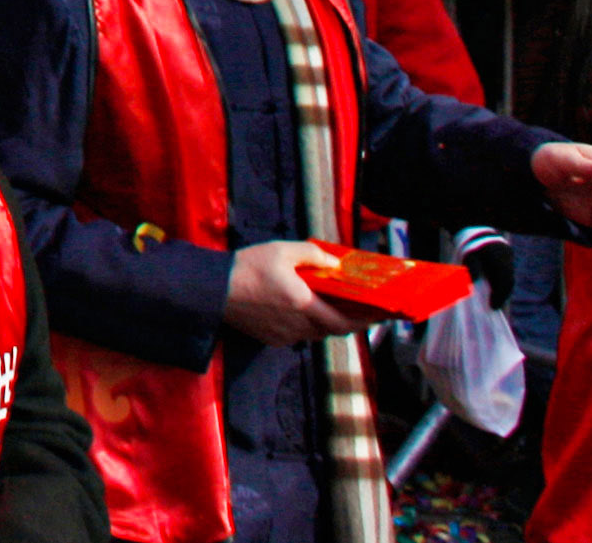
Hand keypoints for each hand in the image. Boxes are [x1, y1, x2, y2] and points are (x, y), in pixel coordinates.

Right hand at [223, 240, 386, 345]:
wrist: (211, 289)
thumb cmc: (247, 267)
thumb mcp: (281, 250)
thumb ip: (312, 254)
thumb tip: (335, 263)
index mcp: (304, 304)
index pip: (344, 322)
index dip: (365, 321)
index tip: (380, 316)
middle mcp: (299, 325)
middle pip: (332, 330)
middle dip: (348, 321)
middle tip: (358, 310)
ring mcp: (285, 336)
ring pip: (315, 333)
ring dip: (326, 323)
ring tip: (328, 308)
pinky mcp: (271, 340)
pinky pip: (297, 336)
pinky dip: (305, 326)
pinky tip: (298, 312)